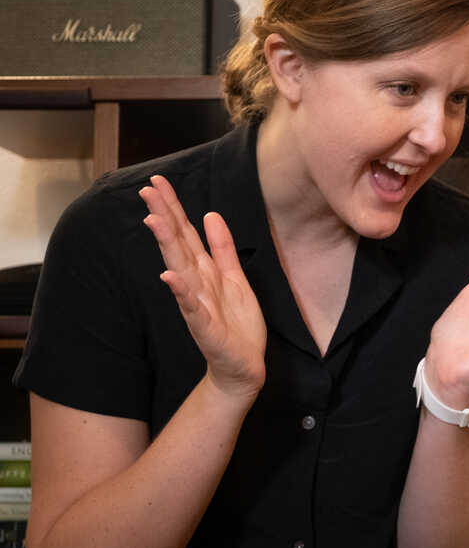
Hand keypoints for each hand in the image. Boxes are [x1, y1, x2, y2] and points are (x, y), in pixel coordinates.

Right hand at [139, 175, 266, 400]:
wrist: (242, 366)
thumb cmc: (236, 324)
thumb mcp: (234, 278)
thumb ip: (222, 248)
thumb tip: (210, 214)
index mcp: (205, 271)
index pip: (185, 234)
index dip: (173, 208)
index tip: (158, 182)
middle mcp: (196, 284)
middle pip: (178, 245)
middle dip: (164, 217)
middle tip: (147, 190)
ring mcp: (197, 305)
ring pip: (180, 270)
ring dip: (167, 246)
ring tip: (154, 221)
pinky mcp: (205, 327)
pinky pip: (191, 307)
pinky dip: (181, 292)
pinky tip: (169, 276)